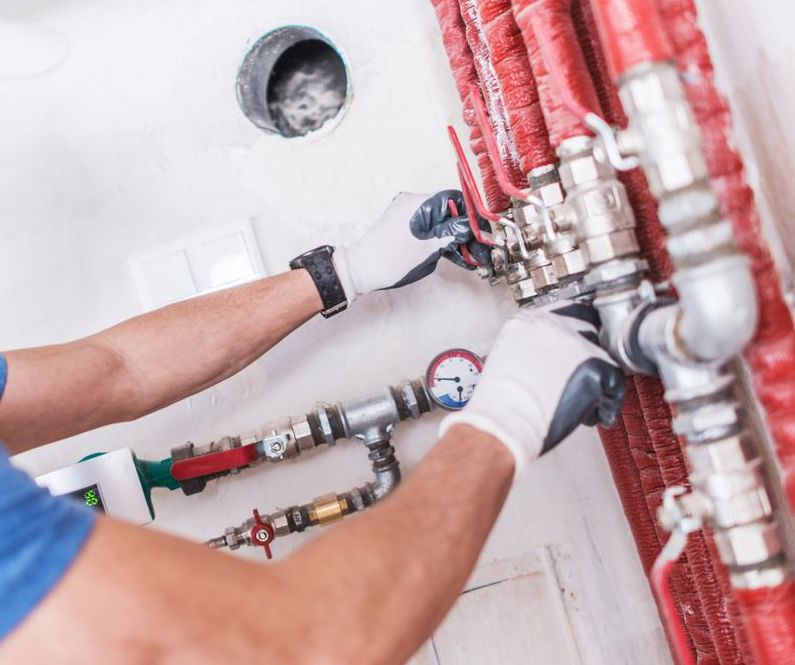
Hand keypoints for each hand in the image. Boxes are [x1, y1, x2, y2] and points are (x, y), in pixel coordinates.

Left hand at [332, 191, 490, 303]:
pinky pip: (430, 230)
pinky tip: (457, 256)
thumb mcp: (430, 249)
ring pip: (441, 223)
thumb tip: (475, 229)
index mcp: (419, 203)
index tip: (484, 232)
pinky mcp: (405, 227)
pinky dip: (442, 241)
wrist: (361, 271)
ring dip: (456, 239)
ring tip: (471, 258)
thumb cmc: (390, 260)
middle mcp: (413, 204)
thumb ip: (454, 235)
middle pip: (449, 212)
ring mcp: (408, 216)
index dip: (473, 216)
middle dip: (467, 231)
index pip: (456, 200)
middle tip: (480, 249)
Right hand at [439, 301, 625, 479]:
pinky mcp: (595, 366)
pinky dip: (606, 403)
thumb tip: (556, 356)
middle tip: (580, 381)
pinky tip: (586, 414)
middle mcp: (554, 325)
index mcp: (529, 320)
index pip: (570, 312)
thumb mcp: (509, 357)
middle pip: (590, 333)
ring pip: (604, 358)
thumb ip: (535, 347)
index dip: (578, 333)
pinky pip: (615, 383)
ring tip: (578, 403)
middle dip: (588, 359)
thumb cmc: (500, 401)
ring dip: (596, 381)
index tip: (580, 346)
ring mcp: (577, 343)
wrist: (503, 422)